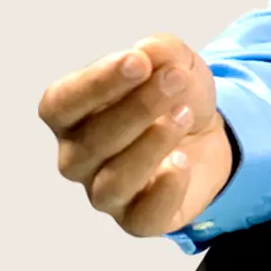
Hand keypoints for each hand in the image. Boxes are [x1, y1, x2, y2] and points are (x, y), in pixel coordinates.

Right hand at [39, 34, 231, 236]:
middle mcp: (77, 157)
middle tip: (176, 81)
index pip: (62, 103)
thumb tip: (150, 53)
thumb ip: (160, 51)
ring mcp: (104, 192)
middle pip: (93, 140)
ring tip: (184, 116)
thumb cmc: (172, 96)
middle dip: (138, 107)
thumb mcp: (174, 62)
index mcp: (69, 115)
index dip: (98, 83)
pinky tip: (182, 163)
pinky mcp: (138, 219)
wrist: (207, 135)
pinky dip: (164, 191)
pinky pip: (142, 216)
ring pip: (114, 180)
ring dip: (152, 146)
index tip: (138, 62)